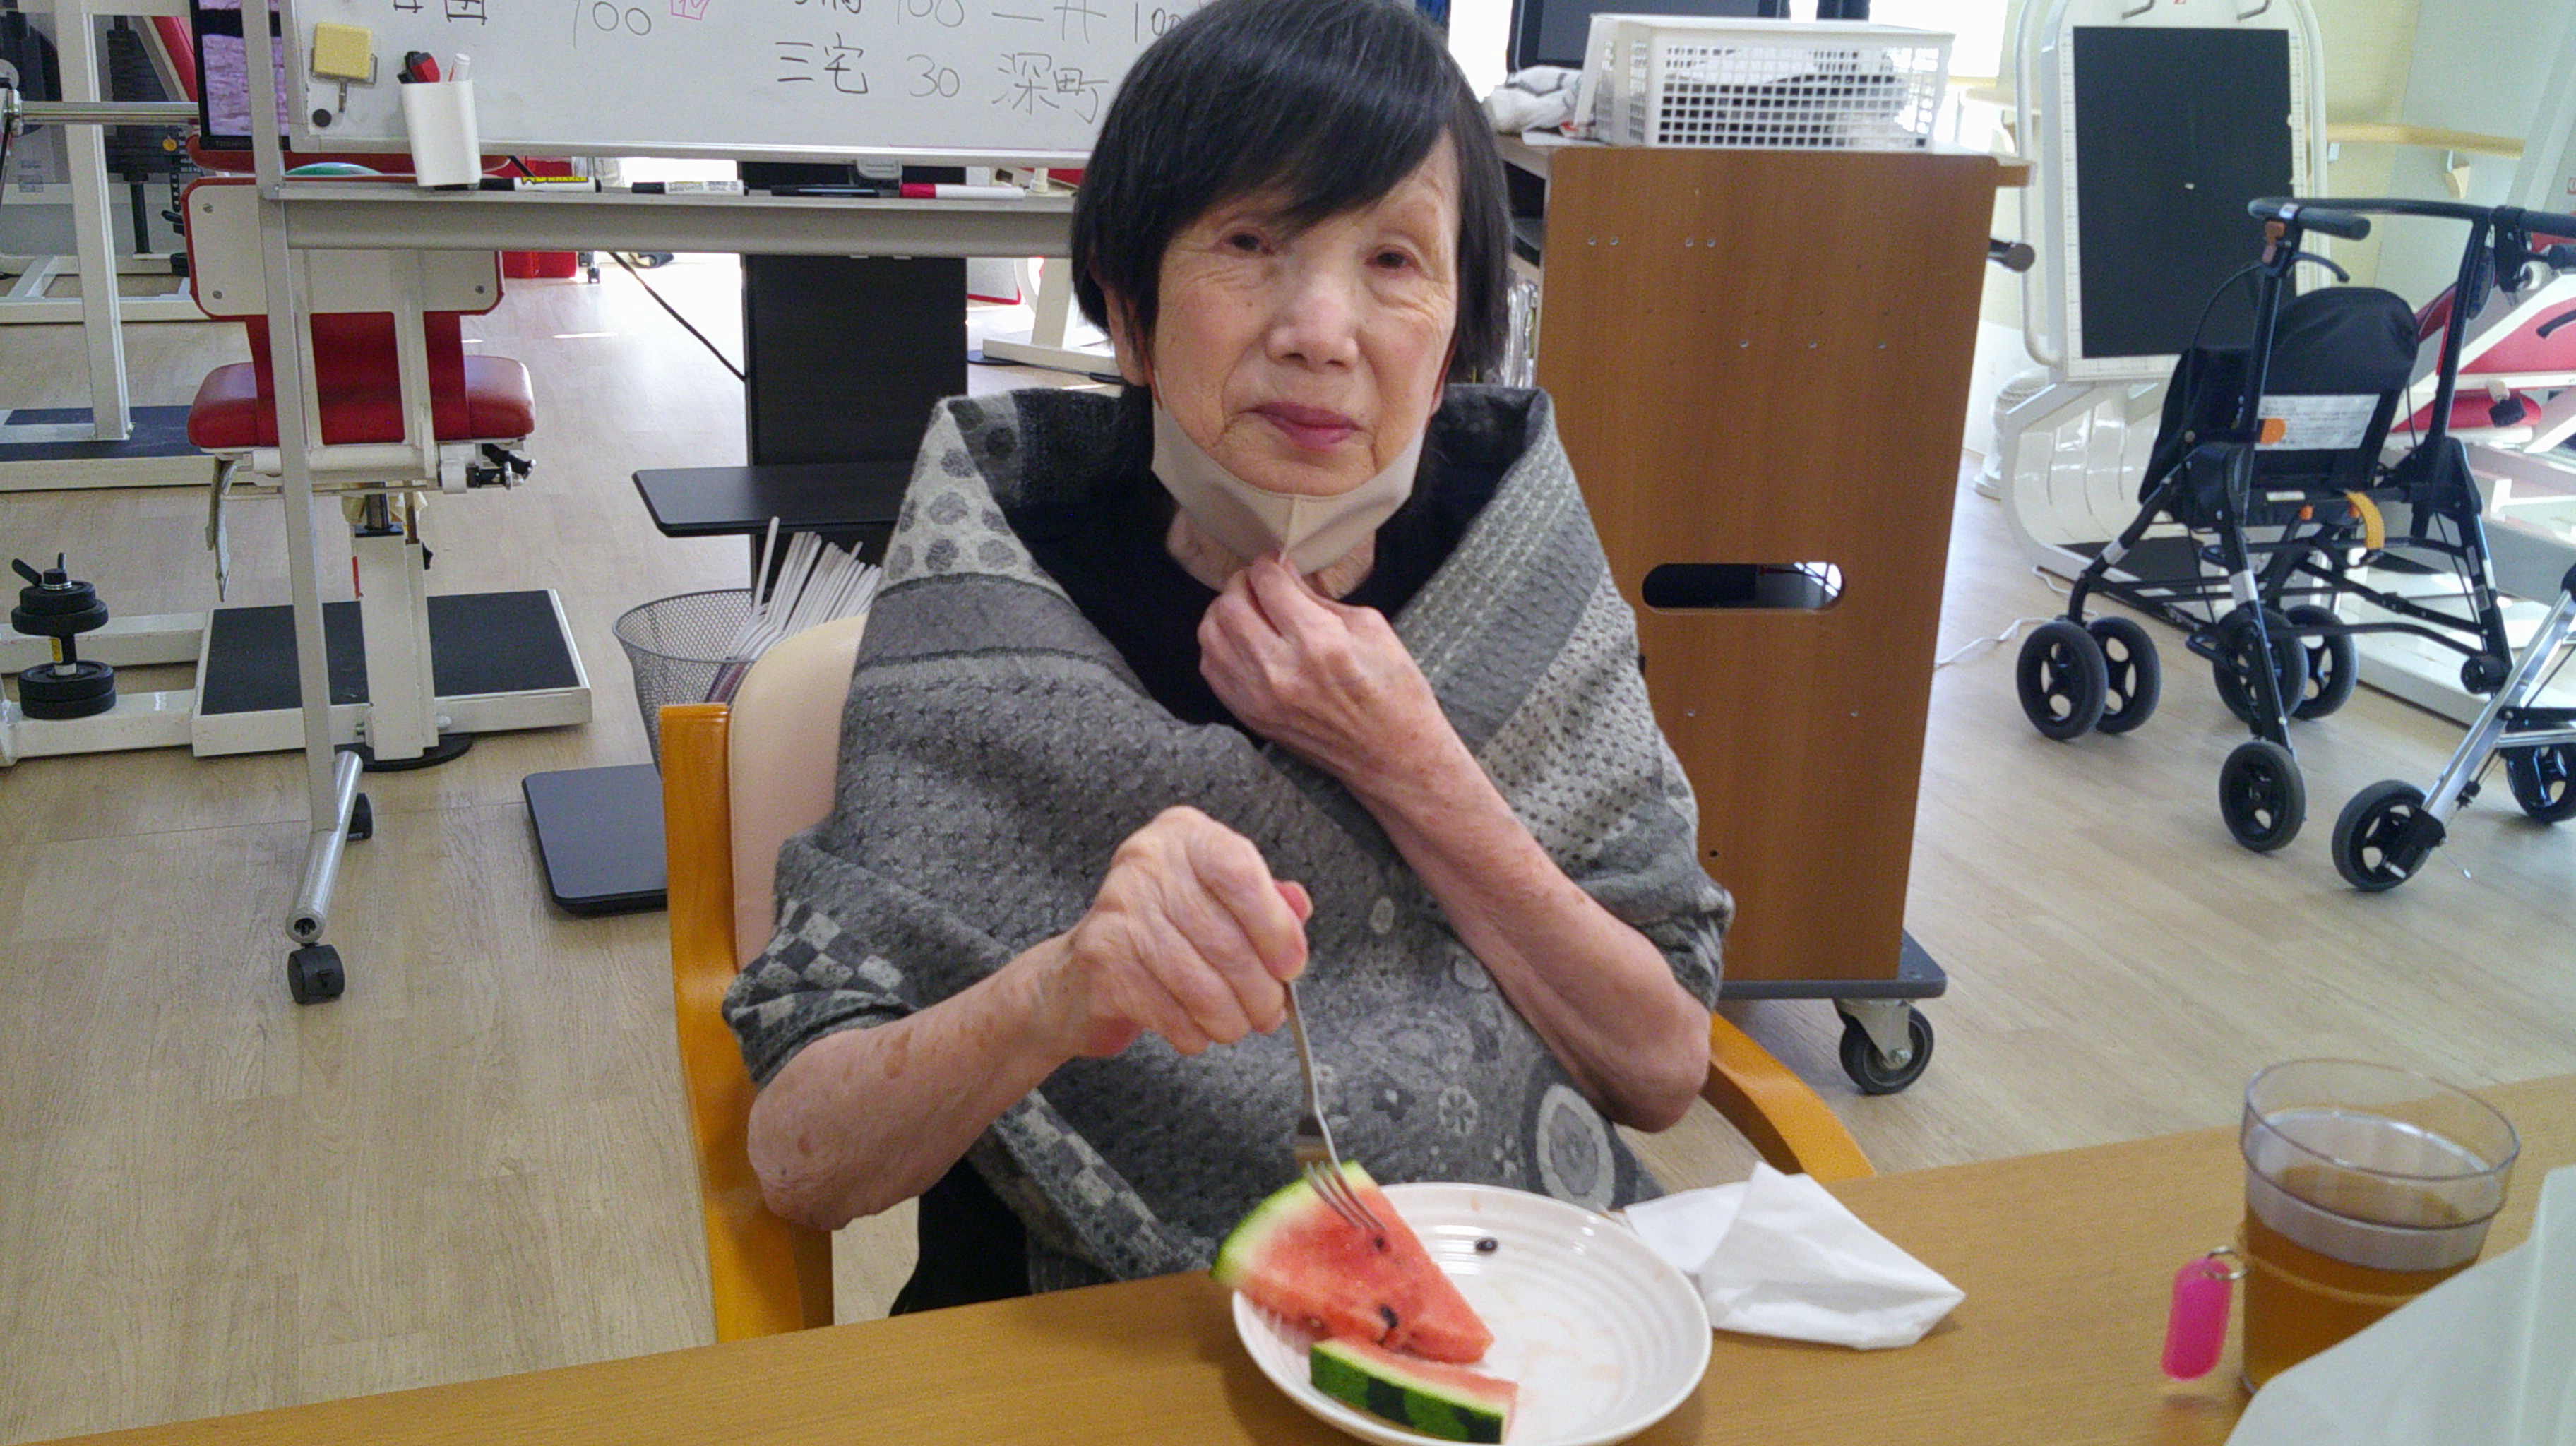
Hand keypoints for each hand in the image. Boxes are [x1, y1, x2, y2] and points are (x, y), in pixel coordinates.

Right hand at [1043, 806, 1311, 1058]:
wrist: (1080, 974)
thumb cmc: (1163, 933)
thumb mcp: (1217, 901)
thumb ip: (1264, 902)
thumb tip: (1298, 910)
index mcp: (1184, 835)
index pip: (1238, 871)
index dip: (1275, 926)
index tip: (1291, 966)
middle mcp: (1146, 862)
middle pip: (1225, 939)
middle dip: (1260, 990)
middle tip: (1270, 1012)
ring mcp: (1119, 909)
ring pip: (1200, 984)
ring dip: (1230, 1020)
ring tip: (1236, 1026)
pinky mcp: (1101, 960)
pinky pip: (1170, 1012)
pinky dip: (1193, 1033)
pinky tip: (1195, 1029)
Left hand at [1198, 554, 1458, 792]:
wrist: (1391, 755)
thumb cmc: (1391, 689)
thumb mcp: (1369, 627)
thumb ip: (1316, 597)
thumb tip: (1281, 572)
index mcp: (1319, 643)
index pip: (1268, 583)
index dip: (1269, 564)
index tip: (1276, 563)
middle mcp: (1281, 671)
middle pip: (1230, 605)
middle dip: (1242, 583)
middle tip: (1260, 583)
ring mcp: (1259, 698)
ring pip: (1212, 634)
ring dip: (1225, 612)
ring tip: (1249, 609)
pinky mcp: (1250, 716)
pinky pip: (1211, 667)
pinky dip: (1220, 644)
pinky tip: (1242, 640)